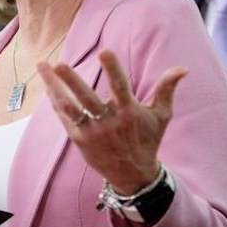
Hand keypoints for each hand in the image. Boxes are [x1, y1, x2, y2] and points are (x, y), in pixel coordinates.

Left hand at [37, 49, 186, 194]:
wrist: (133, 175)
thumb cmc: (147, 140)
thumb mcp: (161, 116)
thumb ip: (166, 89)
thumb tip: (182, 68)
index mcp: (129, 113)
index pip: (120, 86)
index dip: (112, 68)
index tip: (104, 51)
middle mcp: (108, 122)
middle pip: (87, 98)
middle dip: (72, 80)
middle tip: (59, 64)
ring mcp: (91, 132)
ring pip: (69, 106)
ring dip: (55, 86)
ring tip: (43, 65)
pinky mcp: (79, 139)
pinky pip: (64, 116)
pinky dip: (55, 100)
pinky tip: (47, 83)